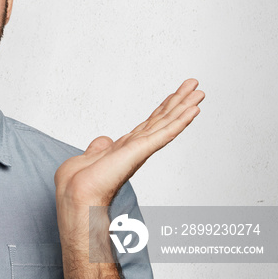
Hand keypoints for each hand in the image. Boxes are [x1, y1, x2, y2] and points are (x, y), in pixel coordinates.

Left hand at [55, 79, 203, 226]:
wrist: (78, 194)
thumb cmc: (79, 183)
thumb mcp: (89, 158)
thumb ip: (99, 148)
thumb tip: (104, 141)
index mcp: (126, 148)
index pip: (149, 124)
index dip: (163, 108)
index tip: (175, 94)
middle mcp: (137, 148)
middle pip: (162, 119)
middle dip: (179, 102)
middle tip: (195, 85)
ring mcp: (141, 149)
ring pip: (167, 123)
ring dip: (184, 107)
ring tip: (199, 91)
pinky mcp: (142, 151)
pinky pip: (165, 133)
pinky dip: (180, 121)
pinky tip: (193, 109)